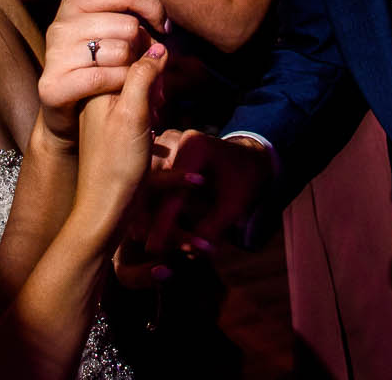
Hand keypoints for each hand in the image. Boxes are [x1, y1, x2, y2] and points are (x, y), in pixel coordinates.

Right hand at [37, 0, 166, 141]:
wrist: (66, 107)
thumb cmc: (95, 60)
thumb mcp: (112, 24)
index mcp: (73, 3)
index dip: (155, 9)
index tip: (164, 27)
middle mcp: (60, 25)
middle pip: (128, 25)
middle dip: (143, 45)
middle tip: (141, 57)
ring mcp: (54, 55)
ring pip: (120, 51)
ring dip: (133, 67)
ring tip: (128, 72)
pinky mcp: (53, 86)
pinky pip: (104, 78)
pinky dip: (120, 83)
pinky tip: (120, 87)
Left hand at [70, 39, 168, 243]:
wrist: (106, 206)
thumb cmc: (117, 162)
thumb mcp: (134, 113)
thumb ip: (143, 76)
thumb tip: (158, 47)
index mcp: (97, 84)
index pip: (126, 47)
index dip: (150, 58)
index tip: (159, 85)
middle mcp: (98, 91)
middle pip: (133, 62)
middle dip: (154, 77)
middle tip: (159, 102)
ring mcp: (105, 106)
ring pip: (137, 80)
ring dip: (154, 91)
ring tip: (157, 113)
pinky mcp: (114, 121)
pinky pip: (136, 97)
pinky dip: (150, 104)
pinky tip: (154, 120)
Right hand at [135, 130, 270, 260]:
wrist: (247, 158)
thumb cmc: (244, 181)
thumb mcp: (234, 205)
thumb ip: (212, 228)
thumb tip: (192, 251)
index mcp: (195, 146)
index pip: (171, 192)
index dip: (162, 224)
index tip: (153, 250)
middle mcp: (174, 139)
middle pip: (151, 188)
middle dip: (152, 220)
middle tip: (153, 248)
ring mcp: (163, 144)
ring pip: (144, 187)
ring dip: (149, 215)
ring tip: (157, 240)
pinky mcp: (158, 154)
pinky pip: (146, 184)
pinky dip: (150, 207)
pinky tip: (154, 228)